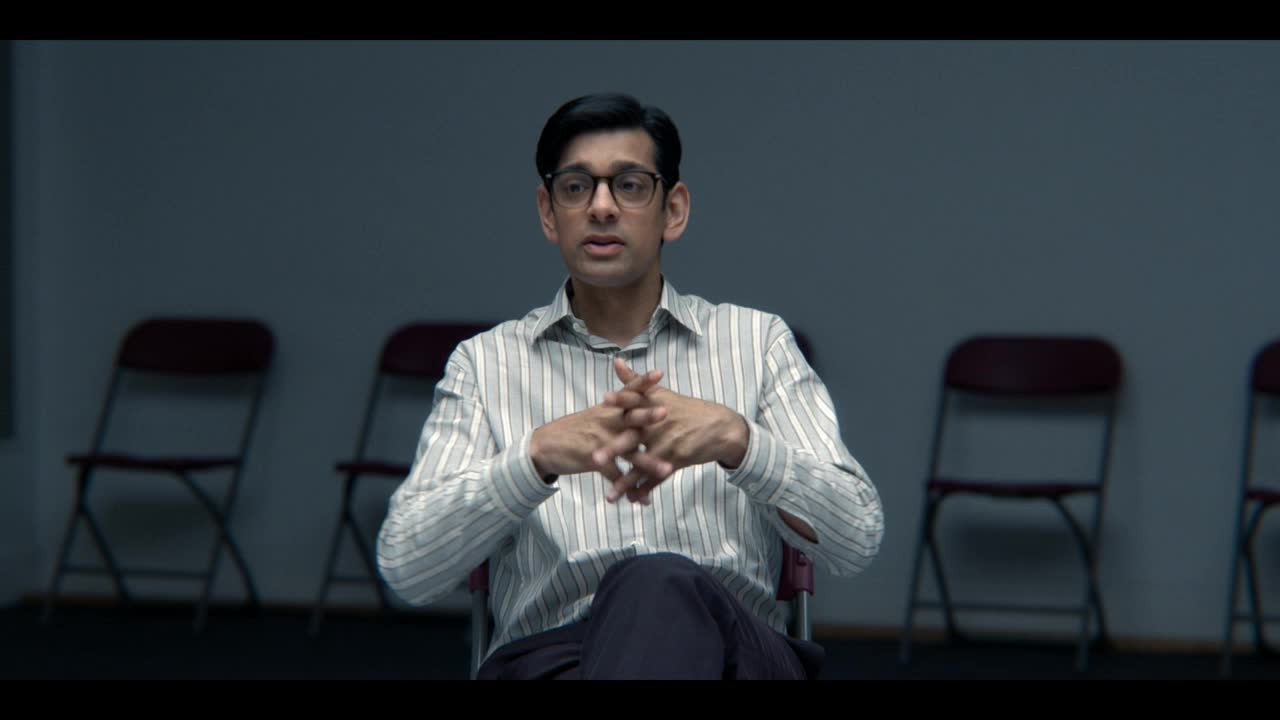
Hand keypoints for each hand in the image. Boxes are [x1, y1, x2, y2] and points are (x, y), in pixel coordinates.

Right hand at [529, 367, 669, 483]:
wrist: (545, 446)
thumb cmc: (574, 429)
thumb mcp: (594, 413)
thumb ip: (616, 407)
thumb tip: (636, 396)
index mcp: (608, 409)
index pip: (628, 392)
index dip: (643, 382)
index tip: (659, 373)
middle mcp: (605, 422)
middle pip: (630, 418)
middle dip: (647, 416)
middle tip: (665, 413)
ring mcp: (600, 441)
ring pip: (628, 452)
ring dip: (648, 462)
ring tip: (668, 470)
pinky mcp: (594, 461)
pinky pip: (615, 476)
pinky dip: (629, 488)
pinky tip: (644, 499)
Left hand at [596, 358, 748, 503]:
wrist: (720, 428)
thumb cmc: (688, 410)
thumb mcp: (663, 393)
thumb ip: (636, 381)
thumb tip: (616, 361)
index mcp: (655, 406)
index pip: (636, 401)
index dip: (621, 399)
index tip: (604, 400)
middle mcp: (660, 425)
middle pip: (633, 438)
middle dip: (614, 449)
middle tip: (594, 458)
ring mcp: (668, 445)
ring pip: (643, 465)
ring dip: (625, 481)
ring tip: (608, 495)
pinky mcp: (676, 461)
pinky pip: (658, 478)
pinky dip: (645, 490)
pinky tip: (632, 501)